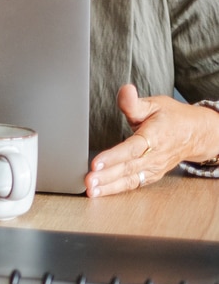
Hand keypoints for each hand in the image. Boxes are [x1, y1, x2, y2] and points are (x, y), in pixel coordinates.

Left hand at [85, 85, 218, 196]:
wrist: (196, 134)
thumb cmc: (172, 118)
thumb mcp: (154, 104)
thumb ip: (134, 102)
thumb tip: (124, 90)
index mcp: (154, 136)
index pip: (132, 149)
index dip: (114, 157)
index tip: (96, 163)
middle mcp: (155, 155)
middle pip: (128, 168)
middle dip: (107, 176)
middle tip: (88, 181)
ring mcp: (154, 167)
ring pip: (131, 179)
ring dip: (110, 187)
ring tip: (91, 191)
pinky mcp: (152, 175)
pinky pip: (134, 184)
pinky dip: (118, 190)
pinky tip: (102, 192)